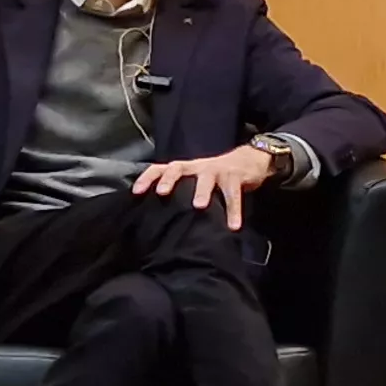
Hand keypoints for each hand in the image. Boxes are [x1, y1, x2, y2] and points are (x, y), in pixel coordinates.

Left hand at [135, 141, 276, 230]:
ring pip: (206, 179)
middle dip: (169, 179)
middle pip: (178, 168)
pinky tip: (233, 226)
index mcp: (185, 169)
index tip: (136, 192)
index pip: (161, 168)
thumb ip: (181, 192)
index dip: (148, 178)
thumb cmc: (216, 176)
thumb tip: (158, 217)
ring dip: (202, 191)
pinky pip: (233, 194)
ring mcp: (216, 170)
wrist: (249, 160)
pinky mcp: (235, 177)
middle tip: (162, 192)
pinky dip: (234, 211)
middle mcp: (197, 167)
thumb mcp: (196, 180)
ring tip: (199, 206)